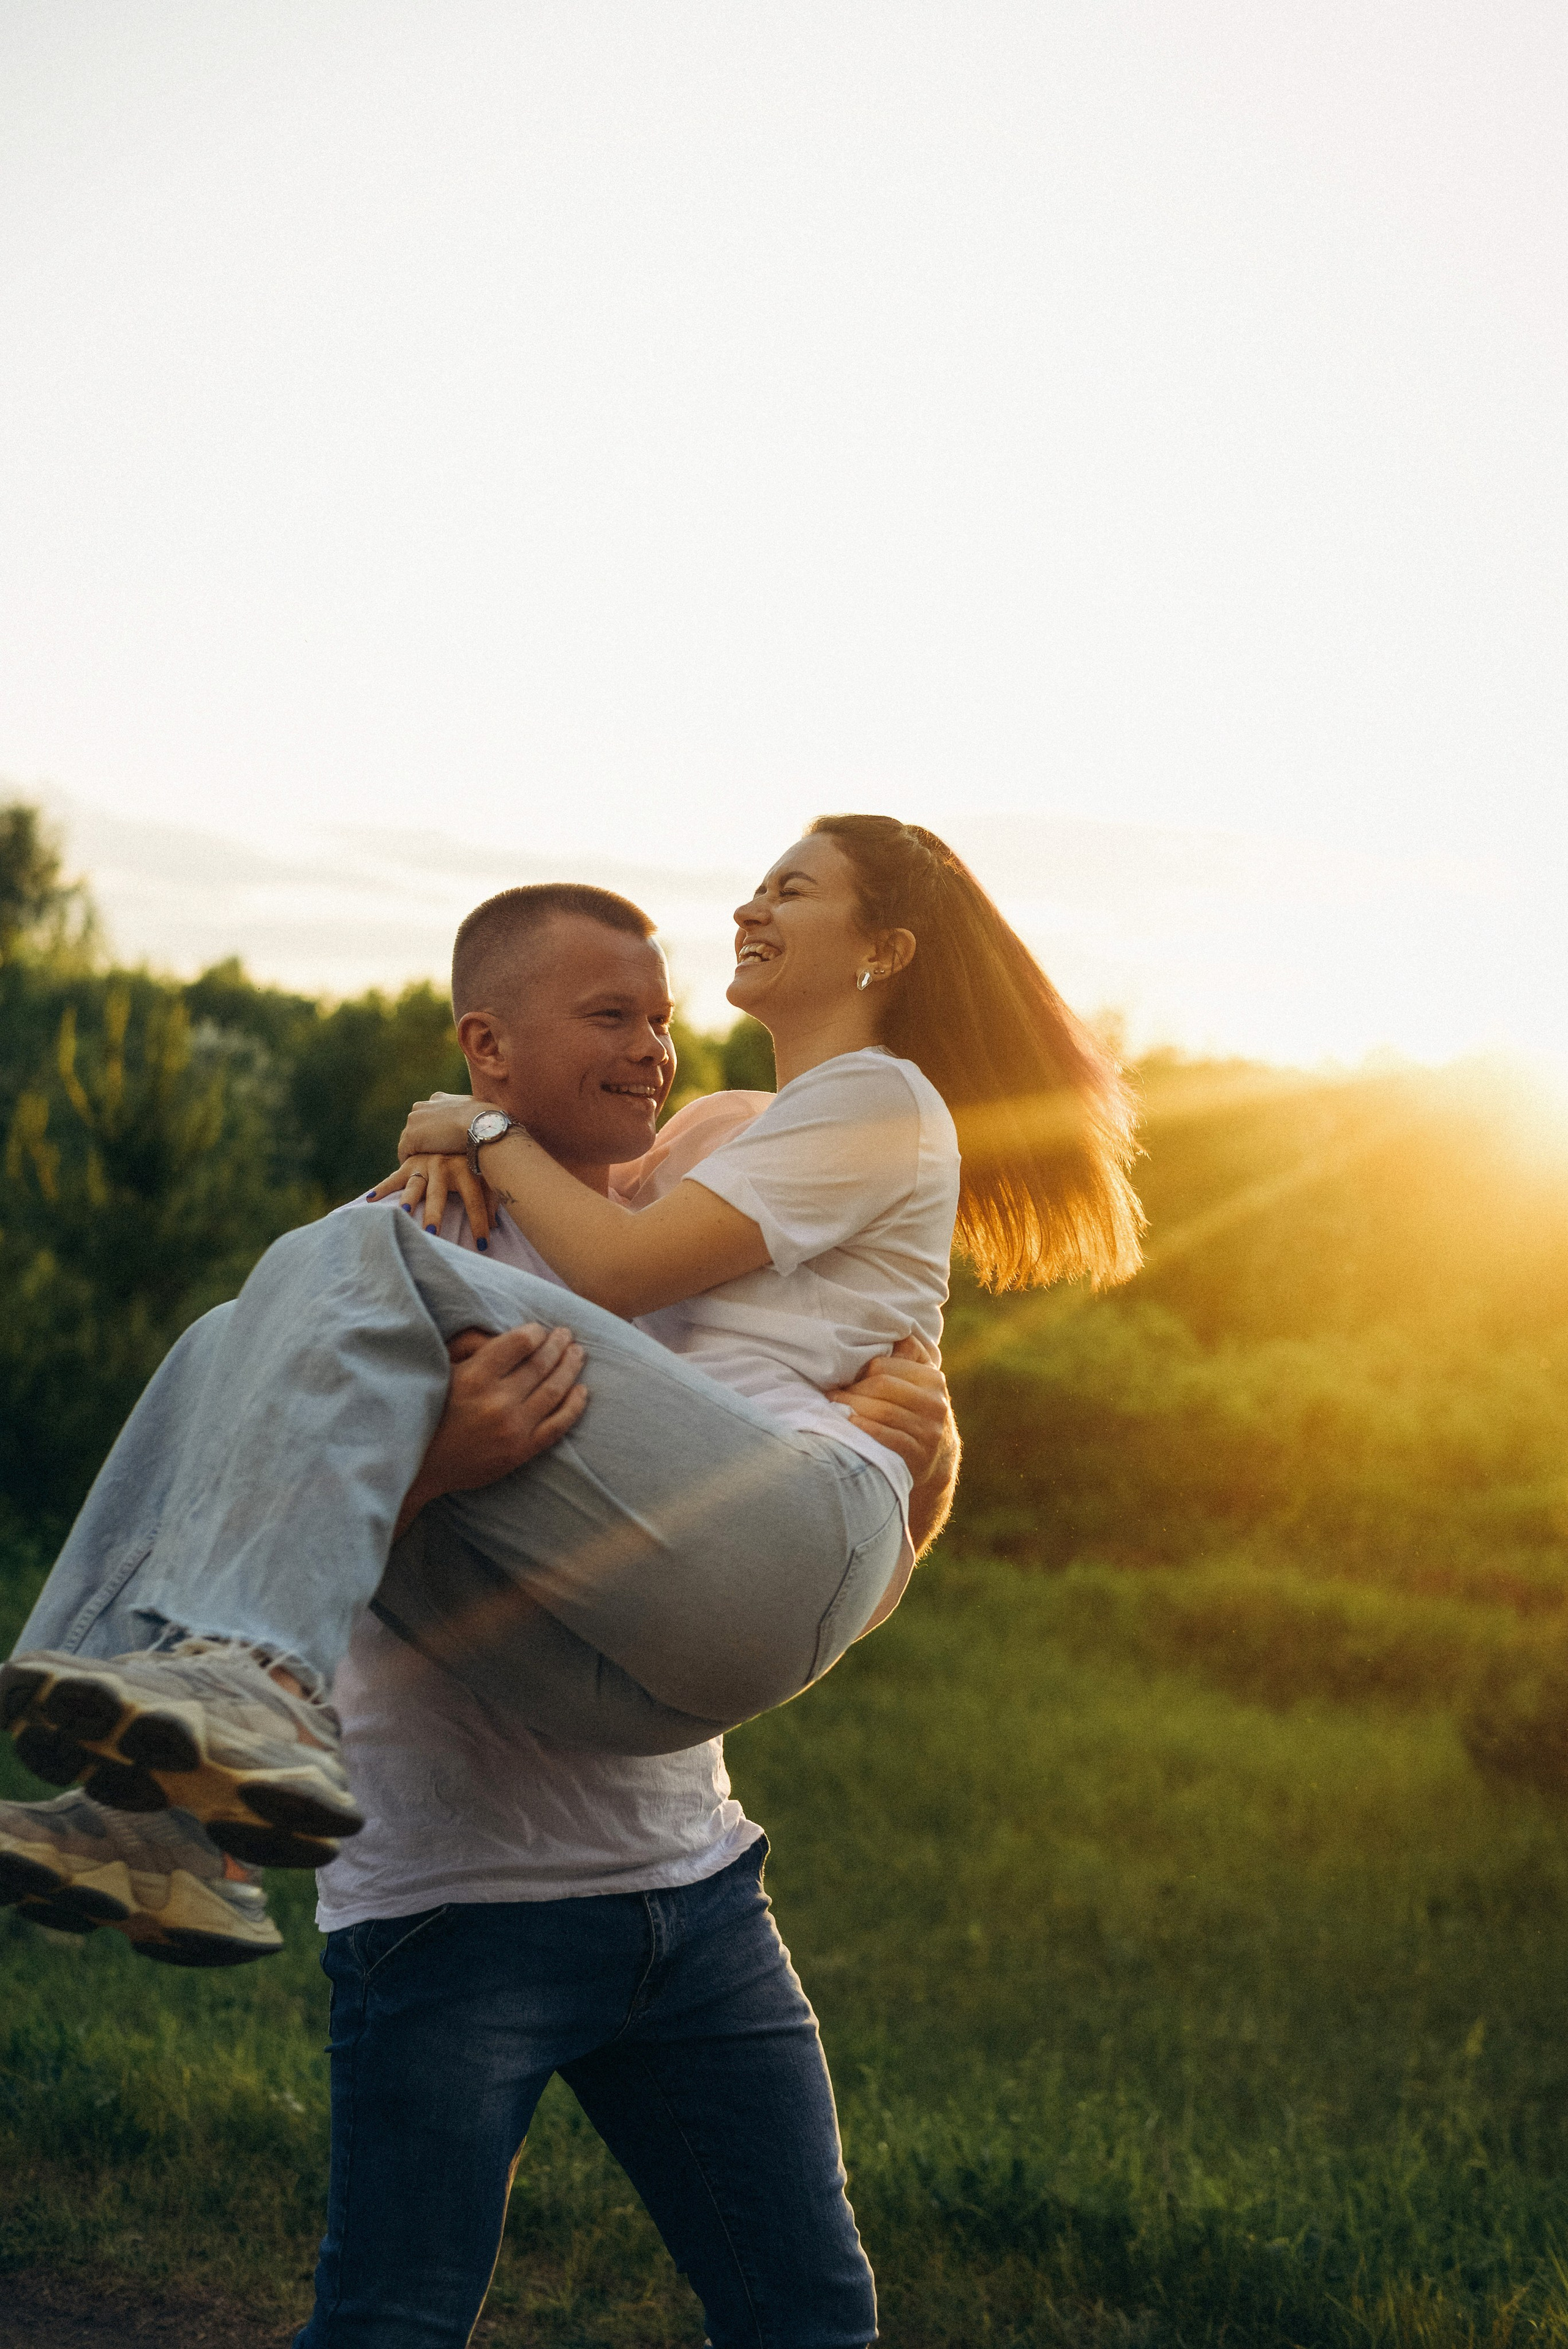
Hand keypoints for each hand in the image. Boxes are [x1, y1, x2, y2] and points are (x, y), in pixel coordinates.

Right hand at [369, 1153, 495, 1243]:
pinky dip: (382, 1189)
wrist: (466, 1123)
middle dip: (434, 1214)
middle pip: (438, 1195)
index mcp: (465, 1170)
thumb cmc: (479, 1157)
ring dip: (408, 1200)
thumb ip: (491, 1199)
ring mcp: (425, 1164)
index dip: (479, 1222)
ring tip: (403, 1213)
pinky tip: (371, 1200)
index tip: (482, 1245)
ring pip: (415, 1186)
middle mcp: (443, 1167)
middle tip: (431, 1233)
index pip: (474, 1200)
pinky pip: (395, 1178)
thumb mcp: (487, 1175)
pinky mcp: (412, 1162)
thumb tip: (495, 1226)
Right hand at [394, 1323, 586, 1537]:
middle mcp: (498, 1401)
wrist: (419, 1466)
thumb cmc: (427, 1411)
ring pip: (555, 1391)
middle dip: (558, 1344)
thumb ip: (471, 1348)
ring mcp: (513, 1429)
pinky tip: (582, 1391)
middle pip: (542, 1363)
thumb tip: (506, 1334)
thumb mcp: (441, 1371)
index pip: (520, 1342)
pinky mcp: (521, 1452)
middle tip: (567, 1334)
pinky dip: (574, 1406)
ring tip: (578, 1354)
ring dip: (570, 1368)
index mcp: (475, 1376)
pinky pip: (558, 1426)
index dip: (535, 1332)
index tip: (539, 1329)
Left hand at [398, 1094, 484, 1159]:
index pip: (429, 1115)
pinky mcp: (411, 1137)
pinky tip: (417, 1171)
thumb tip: (484, 1122)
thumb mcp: (479, 1111)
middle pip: (416, 1126)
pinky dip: (409, 1161)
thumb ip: (471, 1115)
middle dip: (422, 1139)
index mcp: (439, 1099)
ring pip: (408, 1139)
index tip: (439, 1142)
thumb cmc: (488, 1121)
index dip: (433, 1129)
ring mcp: (415, 1120)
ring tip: (421, 1166)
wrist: (482, 1126)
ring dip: (415, 1151)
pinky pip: (404, 1152)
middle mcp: (424, 1105)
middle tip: (428, 1156)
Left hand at [825, 1333, 956, 1483]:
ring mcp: (929, 1430)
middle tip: (831, 1395)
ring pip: (883, 1412)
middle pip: (882, 1387)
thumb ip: (908, 1353)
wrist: (936, 1457)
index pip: (885, 1366)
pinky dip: (865, 1429)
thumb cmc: (916, 1409)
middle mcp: (935, 1403)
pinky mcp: (919, 1454)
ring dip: (852, 1408)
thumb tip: (891, 1325)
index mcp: (933, 1379)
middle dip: (852, 1391)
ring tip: (834, 1408)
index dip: (859, 1372)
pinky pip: (887, 1437)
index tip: (844, 1378)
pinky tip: (850, 1424)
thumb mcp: (920, 1380)